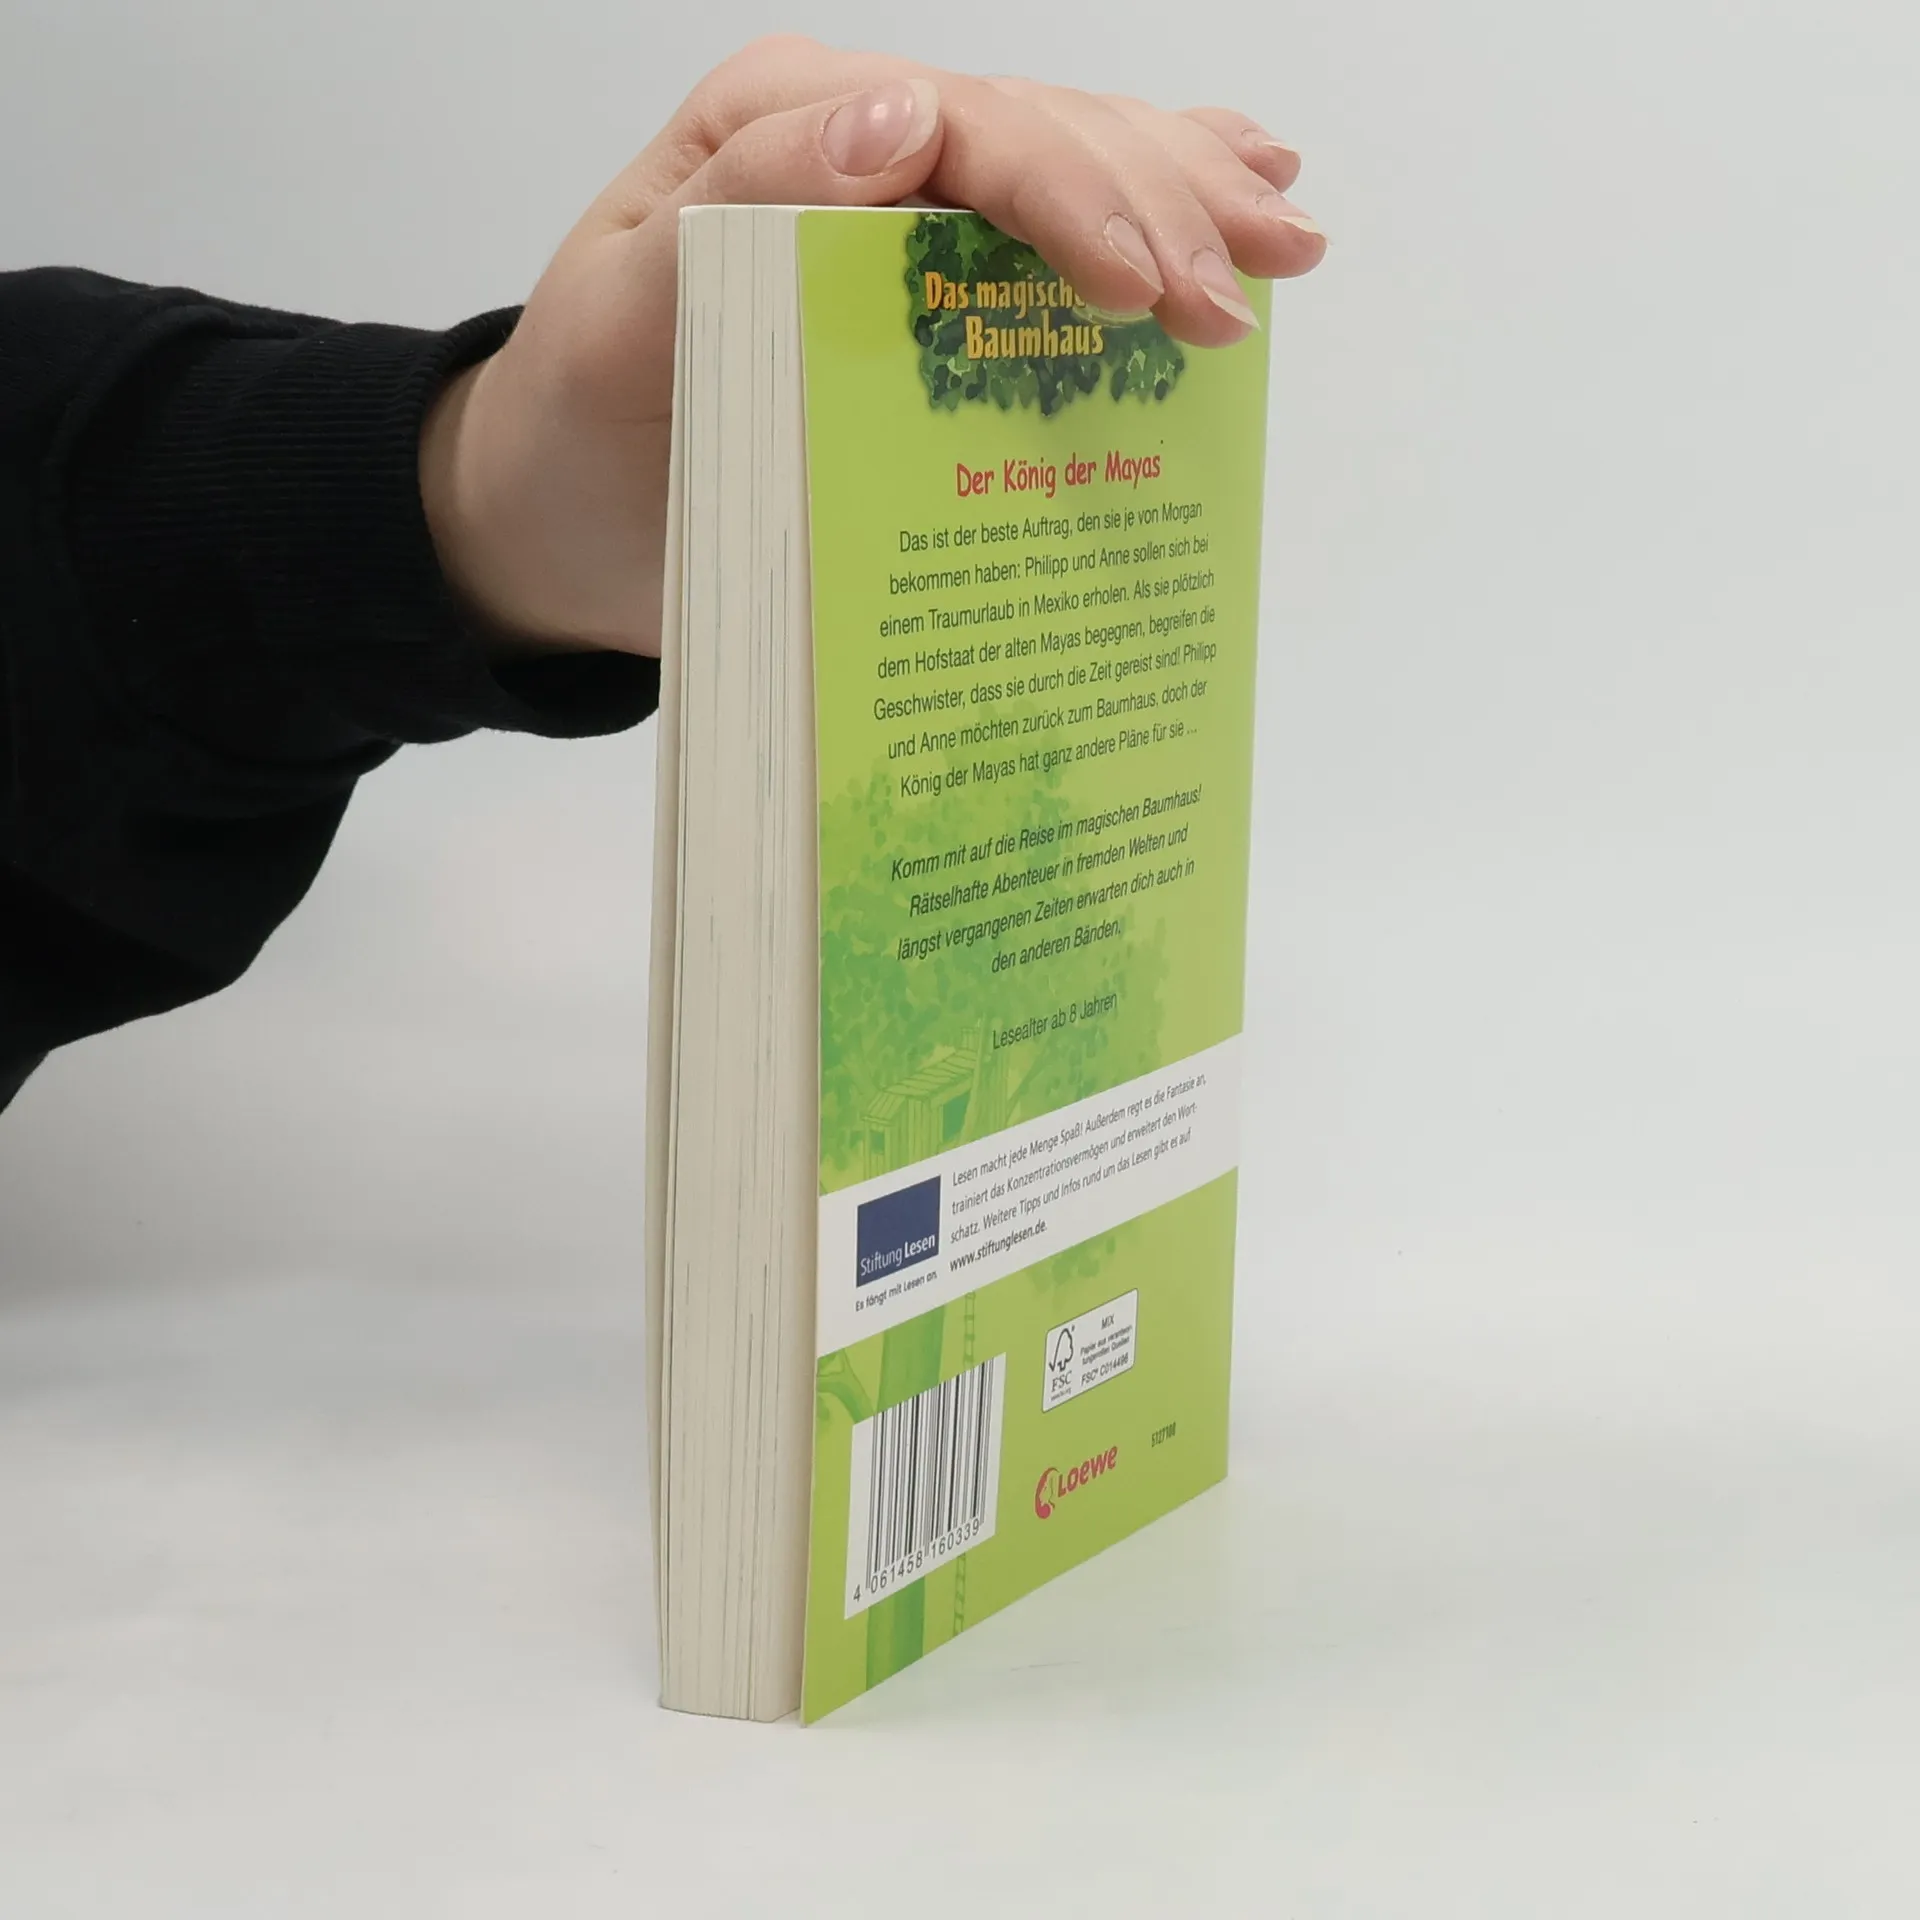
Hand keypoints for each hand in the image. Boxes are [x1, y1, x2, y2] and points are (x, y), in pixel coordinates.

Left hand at [419, 38, 1325, 655]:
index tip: (1151, 291)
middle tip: (1246, 297)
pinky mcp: (924, 281)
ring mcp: (897, 206)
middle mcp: (850, 144)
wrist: (559, 515)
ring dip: (1184, 197)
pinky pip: (1050, 229)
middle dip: (1156, 206)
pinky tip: (1237, 189)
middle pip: (1039, 138)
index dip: (1072, 198)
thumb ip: (748, 203)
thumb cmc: (580, 428)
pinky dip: (1147, 208)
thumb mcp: (624, 319)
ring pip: (1068, 166)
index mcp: (779, 129)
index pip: (962, 127)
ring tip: (1285, 240)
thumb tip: (907, 126)